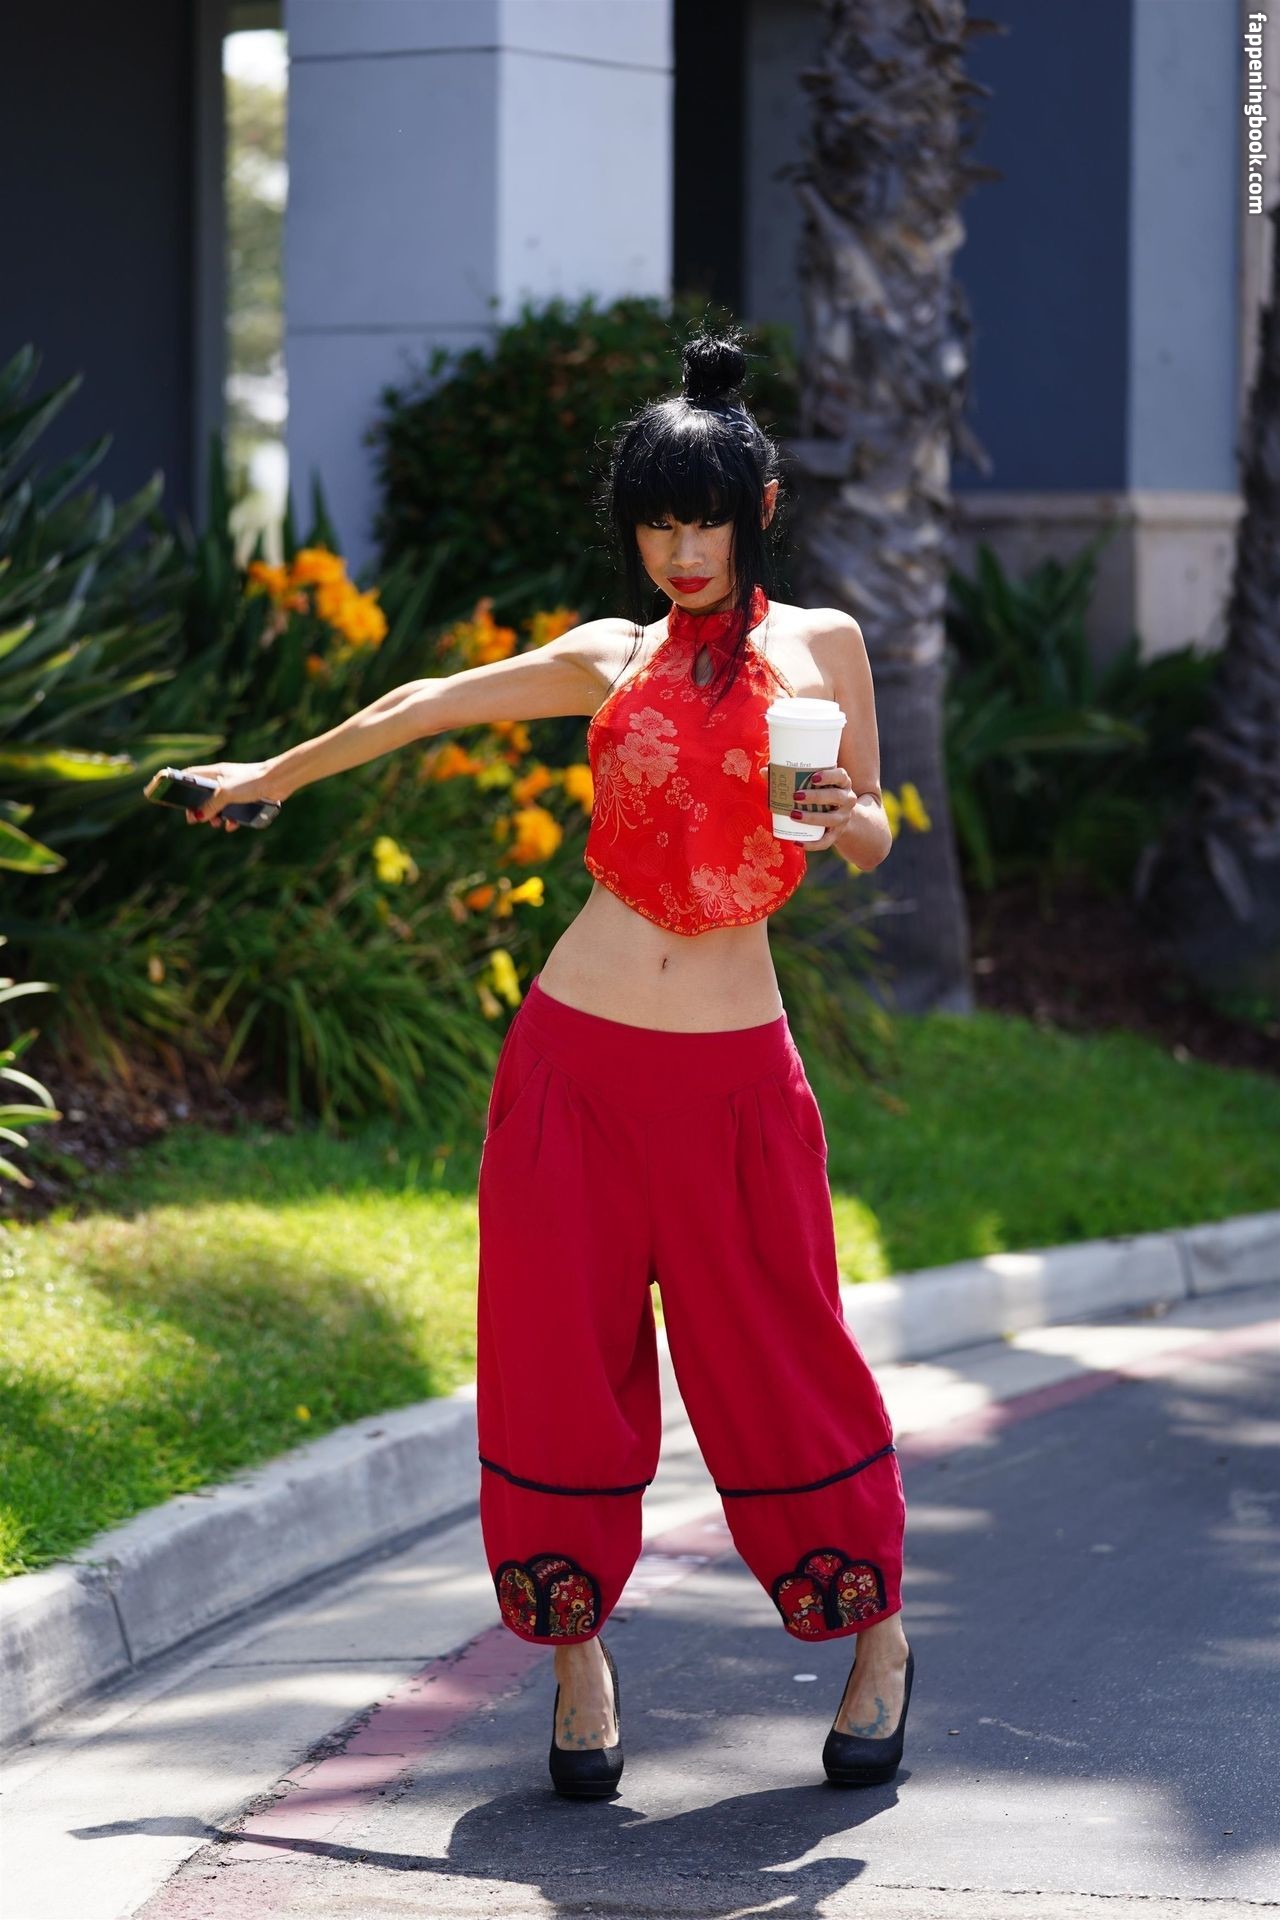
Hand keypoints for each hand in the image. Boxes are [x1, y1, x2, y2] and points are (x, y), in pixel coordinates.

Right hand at [168, 760, 282, 831]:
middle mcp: (222, 781)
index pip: (189, 776)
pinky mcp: (246, 800)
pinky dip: (230, 820)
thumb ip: (210, 805)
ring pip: (218, 807)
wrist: (279, 781)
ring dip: (215, 817)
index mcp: (214, 773)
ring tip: (217, 824)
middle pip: (202, 796)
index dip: (179, 785)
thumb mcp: (226, 793)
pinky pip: (233, 813)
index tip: (170, 796)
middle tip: (195, 820)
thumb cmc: (252, 780)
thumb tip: (197, 817)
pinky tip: (232, 825)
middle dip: (198, 809)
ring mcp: (234, 791)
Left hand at [791, 766, 854, 850]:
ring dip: (812, 818)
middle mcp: (847, 800)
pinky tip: (797, 842)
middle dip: (817, 796)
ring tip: (793, 815)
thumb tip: (765, 771)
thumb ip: (790, 776)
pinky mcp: (836, 834)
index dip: (829, 776)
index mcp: (842, 783)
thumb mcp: (813, 784)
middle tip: (796, 796)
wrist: (839, 815)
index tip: (813, 777)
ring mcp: (843, 818)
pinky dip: (812, 844)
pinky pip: (826, 841)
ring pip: (831, 819)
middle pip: (836, 797)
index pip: (841, 776)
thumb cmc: (821, 793)